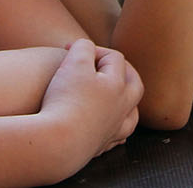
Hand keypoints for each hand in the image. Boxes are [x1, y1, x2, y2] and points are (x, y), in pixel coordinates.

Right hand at [40, 39, 142, 155]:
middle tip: (108, 65)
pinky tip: (109, 127)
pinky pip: (116, 137)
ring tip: (119, 97)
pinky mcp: (101, 146)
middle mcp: (122, 108)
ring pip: (131, 114)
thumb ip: (83, 47)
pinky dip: (116, 129)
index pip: (114, 58)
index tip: (68, 50)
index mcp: (118, 86)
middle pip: (134, 85)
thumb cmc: (65, 99)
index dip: (92, 49)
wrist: (57, 143)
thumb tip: (87, 48)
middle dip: (124, 72)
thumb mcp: (73, 62)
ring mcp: (114, 129)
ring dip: (128, 103)